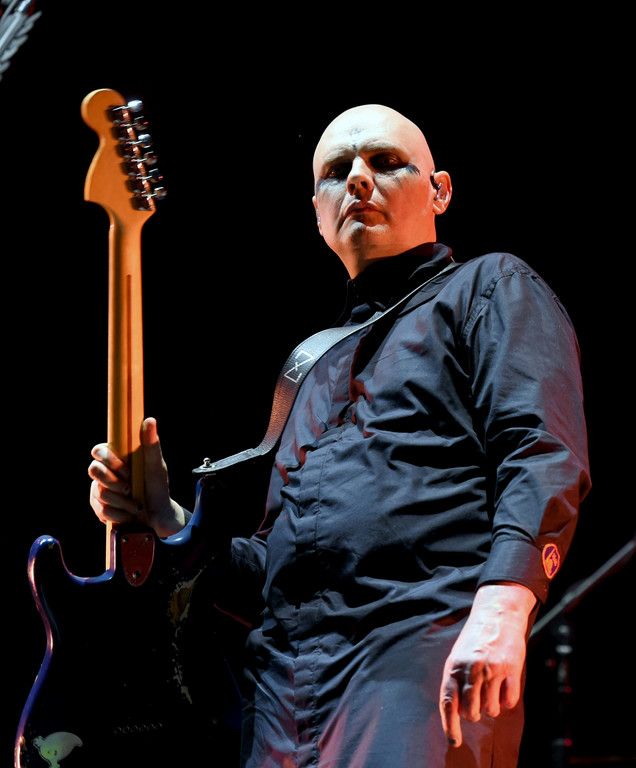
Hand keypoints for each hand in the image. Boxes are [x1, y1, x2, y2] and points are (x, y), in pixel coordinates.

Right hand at [88, 417, 188, 536]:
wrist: (157, 515)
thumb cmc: (157, 486)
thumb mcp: (157, 466)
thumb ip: (151, 445)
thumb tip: (149, 420)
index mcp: (117, 457)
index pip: (98, 450)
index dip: (109, 461)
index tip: (127, 471)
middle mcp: (105, 470)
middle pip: (93, 470)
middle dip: (114, 482)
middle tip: (131, 488)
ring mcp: (99, 488)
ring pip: (99, 492)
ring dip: (122, 501)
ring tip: (135, 504)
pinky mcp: (98, 506)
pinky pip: (101, 509)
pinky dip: (118, 514)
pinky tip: (128, 513)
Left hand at [439, 582, 535, 746]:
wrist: (496, 615)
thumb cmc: (475, 640)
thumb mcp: (457, 656)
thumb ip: (455, 681)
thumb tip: (455, 713)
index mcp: (454, 666)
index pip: (448, 703)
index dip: (450, 726)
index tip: (453, 742)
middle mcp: (471, 669)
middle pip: (470, 712)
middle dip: (474, 714)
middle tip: (478, 703)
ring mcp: (492, 669)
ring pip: (491, 710)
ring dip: (492, 707)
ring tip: (492, 690)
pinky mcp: (511, 669)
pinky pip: (509, 702)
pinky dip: (507, 700)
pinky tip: (504, 687)